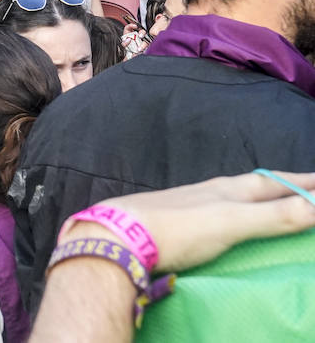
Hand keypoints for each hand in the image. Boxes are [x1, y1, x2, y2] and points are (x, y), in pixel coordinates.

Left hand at [63, 171, 314, 272]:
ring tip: (271, 197)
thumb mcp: (231, 222)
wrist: (119, 234)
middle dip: (285, 185)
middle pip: (256, 185)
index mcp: (229, 190)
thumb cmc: (177, 228)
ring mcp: (192, 203)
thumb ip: (273, 216)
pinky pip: (216, 209)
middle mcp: (212, 191)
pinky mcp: (176, 220)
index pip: (275, 182)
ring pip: (234, 194)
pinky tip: (225, 216)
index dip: (303, 183)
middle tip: (307, 186)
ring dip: (259, 196)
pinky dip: (235, 209)